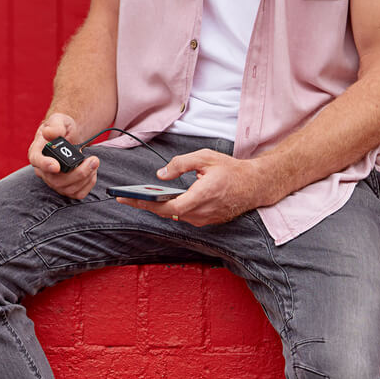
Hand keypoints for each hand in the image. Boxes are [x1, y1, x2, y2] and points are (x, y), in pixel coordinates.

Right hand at [28, 113, 98, 199]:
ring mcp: (54, 181)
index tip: (56, 166)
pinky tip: (92, 172)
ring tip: (94, 162)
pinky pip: (77, 194)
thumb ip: (55, 126)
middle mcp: (44, 170)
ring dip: (86, 177)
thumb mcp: (59, 120)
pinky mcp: (66, 187)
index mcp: (37, 152)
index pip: (36, 161)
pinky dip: (88, 184)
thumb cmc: (61, 128)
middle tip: (94, 160)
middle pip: (56, 180)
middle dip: (78, 173)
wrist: (69, 136)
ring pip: (68, 189)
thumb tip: (49, 133)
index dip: (45, 165)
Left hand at [114, 148, 267, 225]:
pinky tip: (161, 200)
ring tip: (138, 197)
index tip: (128, 199)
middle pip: (166, 213)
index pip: (169, 206)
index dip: (146, 204)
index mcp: (202, 195)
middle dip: (145, 205)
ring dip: (158, 206)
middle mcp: (202, 211)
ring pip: (174, 215)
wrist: (254, 186)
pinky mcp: (205, 220)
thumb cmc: (231, 170)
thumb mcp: (205, 158)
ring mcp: (204, 219)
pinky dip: (171, 208)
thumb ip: (181, 164)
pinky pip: (183, 215)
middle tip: (125, 198)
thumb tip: (161, 174)